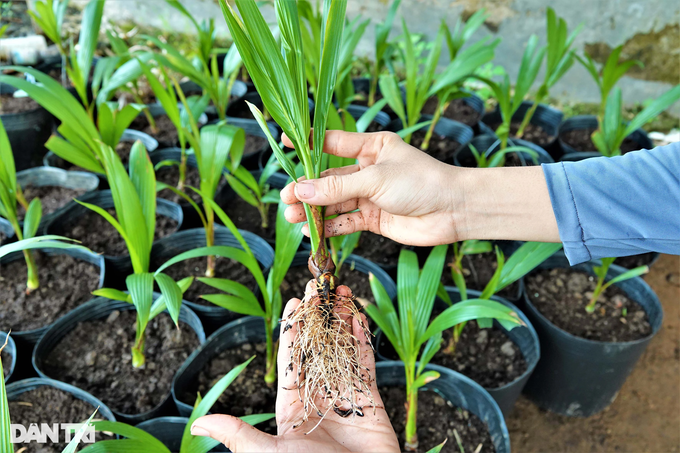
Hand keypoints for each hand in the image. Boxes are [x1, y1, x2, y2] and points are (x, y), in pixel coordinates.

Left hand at [190, 284, 399, 452]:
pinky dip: (363, 339)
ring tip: (341, 292)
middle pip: (317, 349)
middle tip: (318, 286)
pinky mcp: (371, 403)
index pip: (290, 361)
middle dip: (318, 317)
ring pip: (342, 350)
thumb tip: (197, 422)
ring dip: (342, 321)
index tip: (294, 302)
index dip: (292, 330)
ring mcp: (345, 399)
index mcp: (292, 408)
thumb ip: (237, 433)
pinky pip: (366, 365)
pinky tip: (359, 316)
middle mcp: (318, 399)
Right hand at [281, 130, 464, 245]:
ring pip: (334, 202)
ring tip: (292, 217)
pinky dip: (330, 227)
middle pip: (328, 178)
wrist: (453, 211)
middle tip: (286, 198)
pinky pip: (346, 221)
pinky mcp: (374, 218)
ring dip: (314, 210)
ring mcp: (370, 195)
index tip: (284, 145)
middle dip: (307, 189)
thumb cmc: (420, 182)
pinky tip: (313, 231)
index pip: (331, 142)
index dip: (307, 144)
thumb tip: (301, 191)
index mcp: (371, 147)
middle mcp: (368, 170)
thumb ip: (337, 188)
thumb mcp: (375, 179)